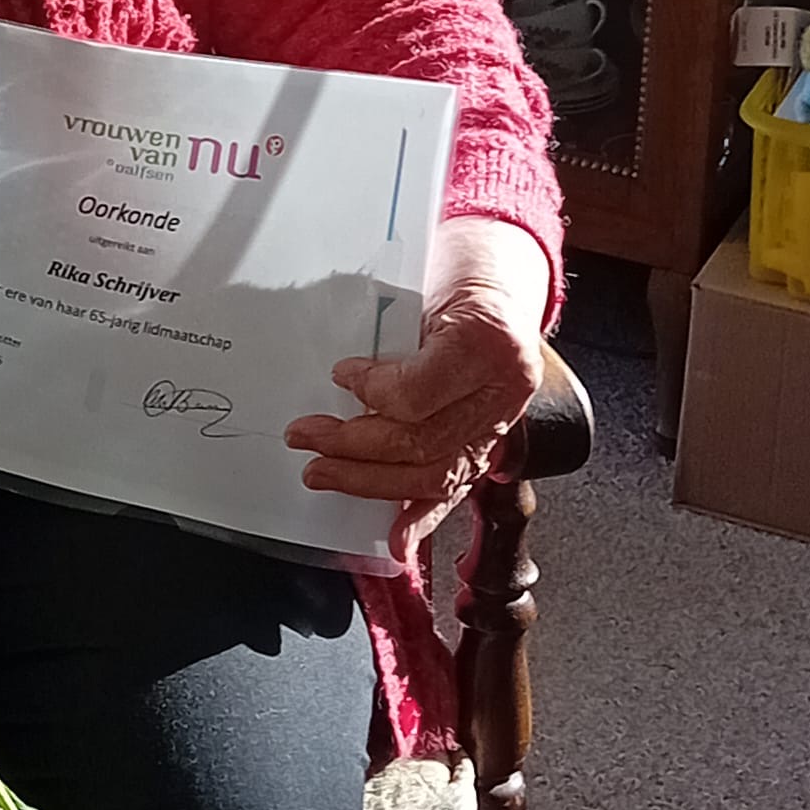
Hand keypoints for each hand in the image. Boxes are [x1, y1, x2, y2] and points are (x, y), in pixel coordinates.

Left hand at [285, 216, 548, 562]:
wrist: (501, 272)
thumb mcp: (422, 278)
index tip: (340, 377)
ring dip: (370, 481)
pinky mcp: (492, 441)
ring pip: (435, 472)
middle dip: (353, 445)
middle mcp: (505, 390)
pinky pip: (456, 485)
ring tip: (321, 473)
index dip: (372, 391)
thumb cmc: (456, 268)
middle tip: (304, 436)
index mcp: (487, 342)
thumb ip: (386, 327)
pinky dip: (423, 515)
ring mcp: (503, 421)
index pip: (419, 392)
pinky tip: (397, 541)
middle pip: (422, 440)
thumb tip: (334, 370)